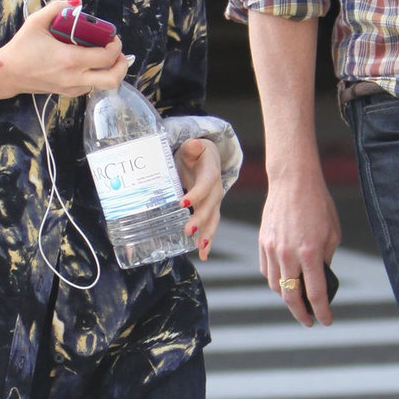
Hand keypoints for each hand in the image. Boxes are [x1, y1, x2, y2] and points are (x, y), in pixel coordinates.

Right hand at [0, 0, 128, 98]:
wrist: (7, 74)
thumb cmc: (21, 48)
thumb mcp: (36, 21)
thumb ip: (58, 7)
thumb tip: (76, 3)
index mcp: (70, 59)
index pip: (106, 57)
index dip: (116, 46)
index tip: (113, 37)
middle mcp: (75, 77)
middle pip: (112, 79)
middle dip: (122, 65)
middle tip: (118, 53)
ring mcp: (72, 88)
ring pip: (104, 85)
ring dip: (110, 71)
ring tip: (105, 58)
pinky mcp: (68, 93)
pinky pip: (91, 87)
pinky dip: (96, 77)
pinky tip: (90, 65)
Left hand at [175, 138, 223, 262]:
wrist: (207, 159)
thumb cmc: (195, 154)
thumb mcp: (192, 147)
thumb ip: (192, 147)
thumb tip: (194, 143)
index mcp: (210, 174)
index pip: (205, 185)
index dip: (196, 194)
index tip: (183, 202)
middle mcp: (215, 191)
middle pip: (210, 207)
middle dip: (200, 220)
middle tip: (188, 230)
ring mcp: (213, 203)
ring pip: (212, 220)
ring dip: (207, 234)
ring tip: (200, 247)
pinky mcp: (209, 211)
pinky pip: (210, 227)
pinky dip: (208, 242)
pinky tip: (203, 255)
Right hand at [260, 165, 341, 326]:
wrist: (293, 182)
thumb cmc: (318, 205)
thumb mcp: (333, 234)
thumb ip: (326, 259)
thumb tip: (321, 278)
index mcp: (311, 253)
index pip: (316, 294)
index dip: (322, 312)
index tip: (326, 321)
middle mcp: (289, 255)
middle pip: (291, 297)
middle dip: (301, 314)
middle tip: (309, 320)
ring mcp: (273, 250)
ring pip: (276, 286)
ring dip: (288, 298)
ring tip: (298, 301)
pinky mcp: (263, 244)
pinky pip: (267, 271)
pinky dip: (276, 281)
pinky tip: (285, 281)